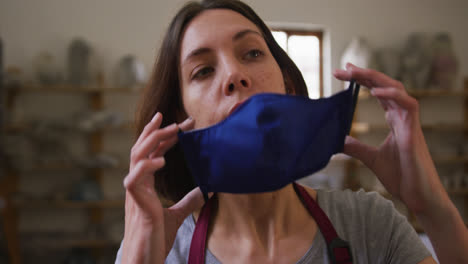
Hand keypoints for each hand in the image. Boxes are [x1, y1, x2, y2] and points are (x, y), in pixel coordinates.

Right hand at [121, 113, 204, 263]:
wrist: (145, 260)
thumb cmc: (155, 239)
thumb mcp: (177, 215)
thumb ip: (188, 201)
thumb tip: (207, 189)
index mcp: (144, 185)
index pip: (152, 153)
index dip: (164, 137)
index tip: (179, 124)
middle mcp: (137, 184)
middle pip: (142, 149)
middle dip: (158, 130)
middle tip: (177, 118)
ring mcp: (134, 193)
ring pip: (136, 157)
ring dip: (153, 140)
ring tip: (172, 131)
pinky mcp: (135, 204)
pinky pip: (134, 180)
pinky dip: (146, 167)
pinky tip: (161, 160)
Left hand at [334, 63, 445, 214]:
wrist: (418, 197)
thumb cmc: (401, 177)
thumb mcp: (370, 158)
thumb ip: (355, 147)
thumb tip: (336, 140)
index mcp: (394, 119)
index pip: (377, 92)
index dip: (361, 80)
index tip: (343, 72)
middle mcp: (402, 116)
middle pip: (384, 85)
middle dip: (363, 74)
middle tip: (342, 67)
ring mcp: (410, 121)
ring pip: (397, 88)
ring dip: (375, 78)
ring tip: (354, 72)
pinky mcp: (415, 131)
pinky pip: (408, 104)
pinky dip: (392, 95)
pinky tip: (374, 91)